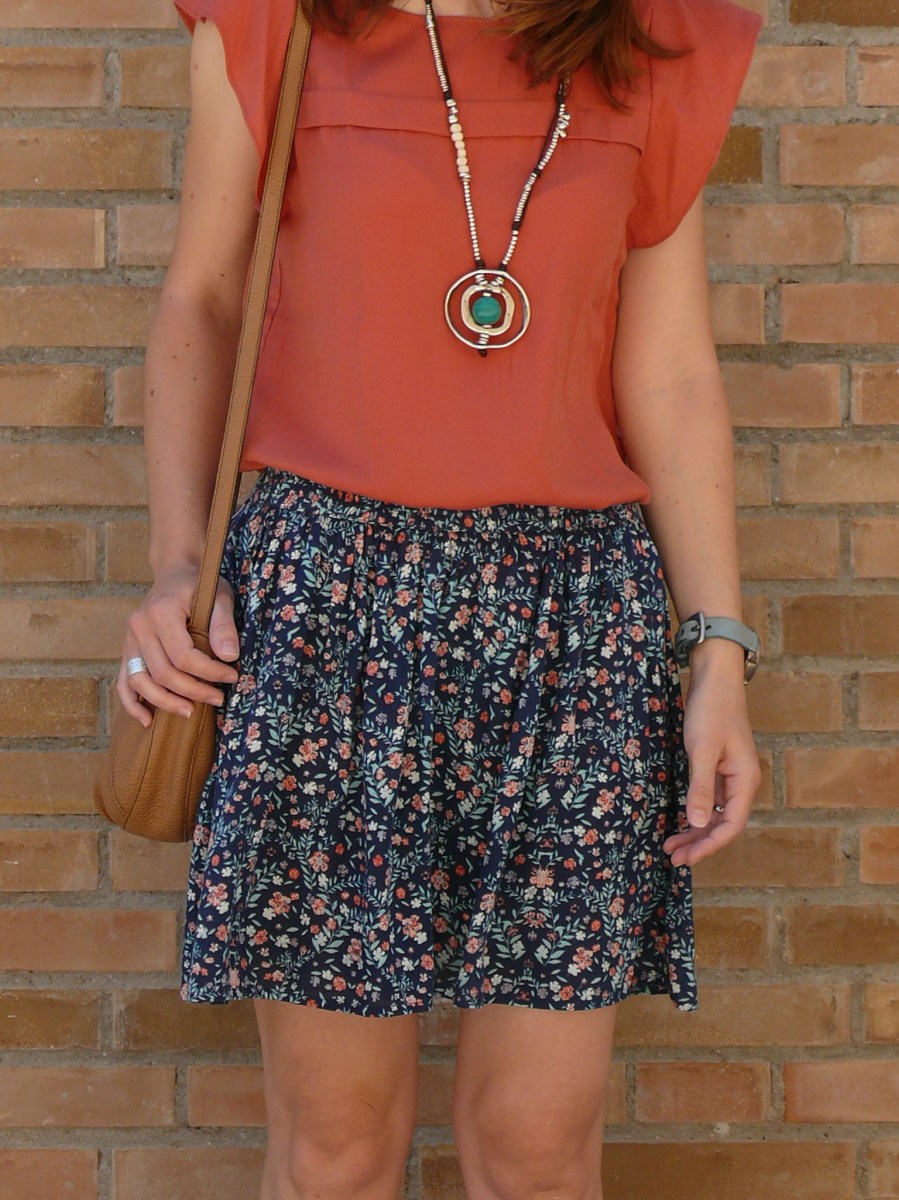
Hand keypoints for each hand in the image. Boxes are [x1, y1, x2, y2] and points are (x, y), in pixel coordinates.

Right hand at [116, 566, 240, 728]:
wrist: (174, 572)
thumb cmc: (199, 584)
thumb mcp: (219, 596)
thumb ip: (223, 625)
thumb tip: (229, 657)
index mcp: (161, 612)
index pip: (184, 656)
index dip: (209, 672)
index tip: (232, 676)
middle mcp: (139, 627)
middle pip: (162, 673)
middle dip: (193, 691)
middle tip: (219, 698)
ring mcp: (129, 640)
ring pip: (141, 682)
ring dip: (166, 702)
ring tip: (192, 712)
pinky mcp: (127, 650)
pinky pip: (124, 682)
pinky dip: (132, 704)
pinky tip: (148, 720)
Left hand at [662, 658, 760, 867]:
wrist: (714, 679)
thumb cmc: (711, 711)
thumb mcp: (702, 750)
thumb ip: (700, 787)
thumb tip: (698, 822)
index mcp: (744, 781)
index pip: (731, 826)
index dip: (709, 845)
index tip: (685, 858)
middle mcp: (741, 782)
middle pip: (723, 824)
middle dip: (699, 842)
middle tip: (672, 858)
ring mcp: (730, 775)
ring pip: (715, 813)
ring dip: (695, 830)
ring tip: (670, 844)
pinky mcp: (718, 767)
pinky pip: (709, 799)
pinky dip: (694, 811)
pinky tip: (679, 819)